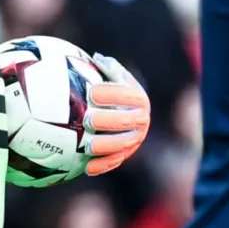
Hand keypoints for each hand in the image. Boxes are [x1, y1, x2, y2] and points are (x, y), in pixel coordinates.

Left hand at [82, 52, 150, 175]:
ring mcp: (135, 138)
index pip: (128, 95)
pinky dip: (103, 166)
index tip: (91, 92)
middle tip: (87, 118)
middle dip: (107, 121)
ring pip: (123, 144)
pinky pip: (116, 161)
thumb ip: (107, 68)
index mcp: (138, 98)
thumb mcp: (112, 77)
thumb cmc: (110, 90)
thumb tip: (96, 58)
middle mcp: (141, 119)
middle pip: (126, 121)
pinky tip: (87, 169)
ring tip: (87, 146)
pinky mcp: (126, 153)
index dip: (111, 94)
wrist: (121, 112)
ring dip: (106, 146)